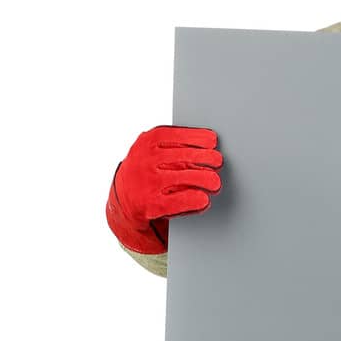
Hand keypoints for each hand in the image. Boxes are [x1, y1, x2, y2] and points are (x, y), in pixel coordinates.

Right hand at [106, 125, 222, 254]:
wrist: (123, 200)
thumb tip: (209, 142)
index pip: (179, 135)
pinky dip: (198, 200)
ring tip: (214, 183)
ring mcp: (148, 183)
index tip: (212, 142)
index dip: (200, 138)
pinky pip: (183, 200)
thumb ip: (173, 144)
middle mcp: (146, 160)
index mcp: (147, 142)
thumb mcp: (151, 150)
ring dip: (208, 179)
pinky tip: (203, 199)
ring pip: (189, 177)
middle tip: (217, 162)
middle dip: (209, 158)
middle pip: (187, 156)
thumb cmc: (146, 171)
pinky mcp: (151, 205)